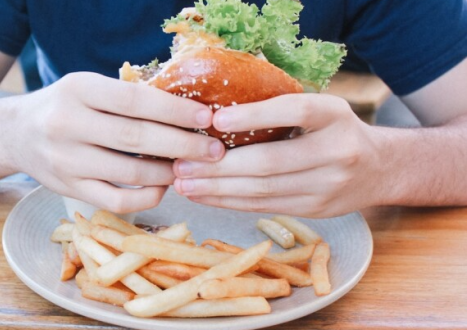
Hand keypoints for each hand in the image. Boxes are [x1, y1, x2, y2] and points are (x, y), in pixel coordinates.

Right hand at [10, 72, 224, 212]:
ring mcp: (66, 160)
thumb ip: (127, 97)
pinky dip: (146, 197)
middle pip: (136, 137)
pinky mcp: (68, 188)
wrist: (16, 132)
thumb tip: (187, 112)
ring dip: (168, 172)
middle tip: (214, 150)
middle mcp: (67, 123)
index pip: (135, 100)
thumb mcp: (88, 87)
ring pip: (129, 172)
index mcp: (78, 89)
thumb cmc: (65, 105)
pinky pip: (115, 200)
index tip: (206, 118)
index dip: (174, 110)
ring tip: (191, 167)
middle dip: (182, 145)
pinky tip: (162, 187)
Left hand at [172, 93, 386, 217]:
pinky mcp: (314, 210)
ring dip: (216, 189)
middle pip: (269, 162)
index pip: (295, 111)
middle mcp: (336, 152)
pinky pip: (264, 207)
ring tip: (184, 183)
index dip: (254, 115)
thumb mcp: (321, 108)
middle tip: (182, 162)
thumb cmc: (335, 130)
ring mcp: (326, 187)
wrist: (380, 169)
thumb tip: (215, 112)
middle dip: (219, 166)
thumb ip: (282, 108)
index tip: (216, 119)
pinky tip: (205, 196)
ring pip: (262, 191)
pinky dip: (230, 202)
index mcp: (335, 115)